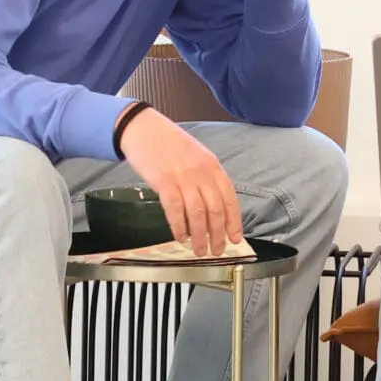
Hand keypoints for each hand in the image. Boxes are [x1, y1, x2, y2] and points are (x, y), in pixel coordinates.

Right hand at [119, 107, 242, 257]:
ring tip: (199, 249)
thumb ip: (206, 178)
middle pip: (215, 209)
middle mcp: (201, 173)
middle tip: (216, 250)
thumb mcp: (197, 156)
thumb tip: (212, 207)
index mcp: (213, 166)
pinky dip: (179, 226)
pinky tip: (180, 236)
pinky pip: (175, 209)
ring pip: (198, 213)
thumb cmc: (170, 144)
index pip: (229, 198)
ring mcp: (183, 177)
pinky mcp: (164, 182)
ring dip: (200, 236)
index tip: (235, 238)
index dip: (234, 221)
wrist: (145, 129)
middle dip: (218, 234)